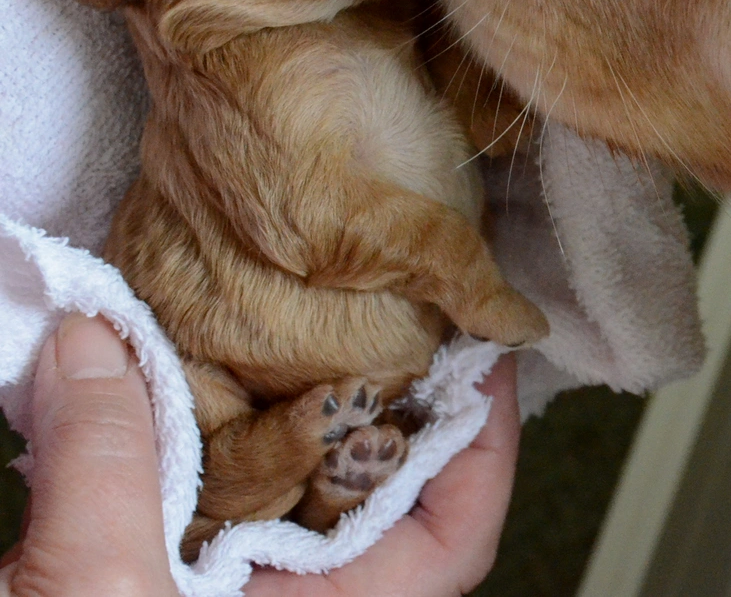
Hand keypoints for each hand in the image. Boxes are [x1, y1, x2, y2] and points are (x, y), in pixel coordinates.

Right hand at [0, 315, 521, 596]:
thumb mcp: (95, 594)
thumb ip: (106, 466)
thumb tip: (96, 347)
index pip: (449, 541)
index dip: (482, 445)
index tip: (488, 359)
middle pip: (380, 497)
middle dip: (387, 402)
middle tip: (393, 309)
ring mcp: (229, 593)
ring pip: (290, 489)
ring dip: (288, 408)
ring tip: (301, 321)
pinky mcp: (161, 579)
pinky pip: (210, 496)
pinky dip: (200, 432)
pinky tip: (181, 373)